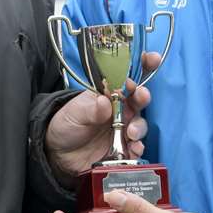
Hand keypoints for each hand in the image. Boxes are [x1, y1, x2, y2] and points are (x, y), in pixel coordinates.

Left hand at [45, 52, 160, 183]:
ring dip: (139, 127)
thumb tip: (104, 102)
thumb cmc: (68, 124)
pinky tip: (134, 149)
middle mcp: (121, 109)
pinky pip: (137, 147)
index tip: (152, 59)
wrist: (60, 153)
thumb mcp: (74, 113)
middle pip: (139, 99)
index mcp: (110, 93)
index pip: (129, 75)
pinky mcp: (124, 148)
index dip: (143, 65)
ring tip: (131, 133)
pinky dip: (138, 148)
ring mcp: (124, 128)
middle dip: (143, 96)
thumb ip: (90, 109)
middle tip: (141, 96)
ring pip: (140, 124)